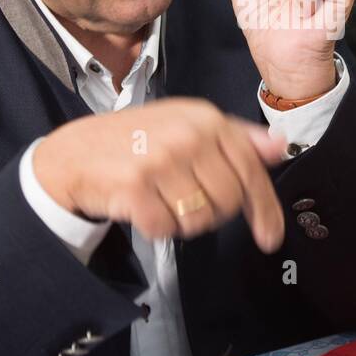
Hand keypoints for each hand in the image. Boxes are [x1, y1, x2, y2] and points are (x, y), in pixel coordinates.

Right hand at [33, 98, 286, 252]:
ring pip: (199, 220)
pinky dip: (157, 228)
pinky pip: (166, 229)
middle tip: (185, 199)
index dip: (265, 209)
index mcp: (206, 119)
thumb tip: (280, 146)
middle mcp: (187, 136)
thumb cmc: (137, 140)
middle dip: (212, 212)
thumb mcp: (189, 125)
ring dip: (183, 221)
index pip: (250, 170)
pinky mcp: (135, 187)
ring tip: (162, 198)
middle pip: (227, 202)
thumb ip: (237, 138)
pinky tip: (143, 207)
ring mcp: (160, 160)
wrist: (74, 152)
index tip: (270, 236)